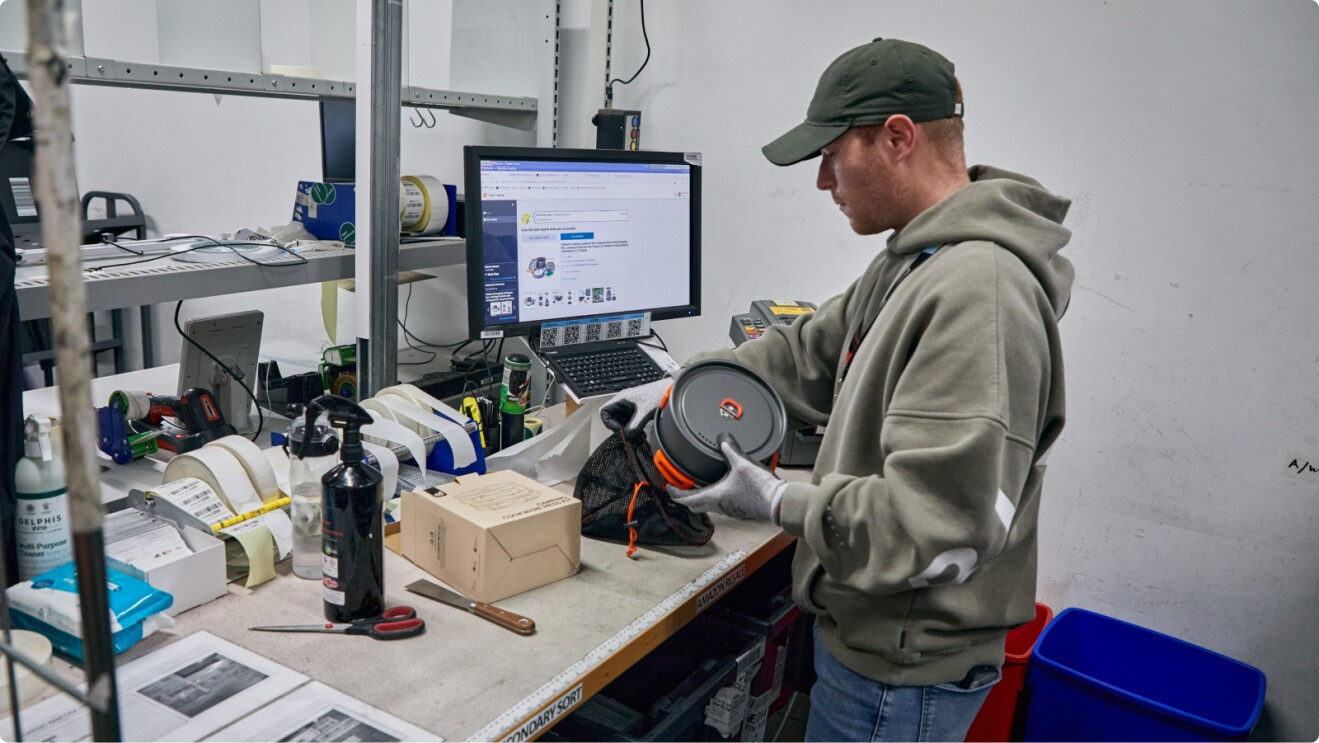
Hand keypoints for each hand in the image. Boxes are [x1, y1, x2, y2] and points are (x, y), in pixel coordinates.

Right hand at [600, 378, 670, 440]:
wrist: (672, 390)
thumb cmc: (658, 395)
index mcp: (622, 398)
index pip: (604, 411)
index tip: (620, 430)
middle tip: (629, 434)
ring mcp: (631, 405)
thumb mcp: (644, 413)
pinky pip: (630, 420)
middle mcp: (624, 401)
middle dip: (620, 427)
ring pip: (622, 420)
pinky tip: (641, 432)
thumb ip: (633, 426)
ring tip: (636, 434)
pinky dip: (633, 427)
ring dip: (627, 428)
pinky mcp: (638, 409)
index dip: (609, 423)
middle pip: (613, 417)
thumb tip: (627, 437)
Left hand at [667, 434, 785, 522]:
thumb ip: (729, 448)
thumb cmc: (760, 489)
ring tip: (699, 484)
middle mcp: (720, 506)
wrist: (779, 502)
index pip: (686, 499)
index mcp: (714, 496)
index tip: (669, 487)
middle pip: (695, 505)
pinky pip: (722, 504)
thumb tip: (722, 437)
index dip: (674, 493)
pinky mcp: (740, 509)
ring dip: (701, 496)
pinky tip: (723, 486)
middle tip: (682, 486)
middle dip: (686, 496)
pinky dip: (715, 496)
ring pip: (708, 506)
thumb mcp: (742, 462)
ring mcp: (731, 509)